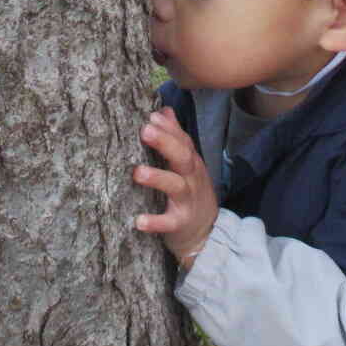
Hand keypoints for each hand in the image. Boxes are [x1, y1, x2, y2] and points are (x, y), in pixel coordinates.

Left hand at [134, 108, 218, 268]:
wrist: (208, 235)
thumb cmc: (190, 194)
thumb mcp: (187, 166)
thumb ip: (176, 139)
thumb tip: (164, 110)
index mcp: (191, 163)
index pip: (183, 141)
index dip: (169, 128)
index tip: (151, 116)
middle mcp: (191, 178)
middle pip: (183, 157)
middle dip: (165, 143)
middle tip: (145, 130)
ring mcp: (187, 201)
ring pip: (176, 186)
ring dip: (158, 178)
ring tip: (137, 172)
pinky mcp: (180, 223)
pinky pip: (168, 222)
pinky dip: (155, 222)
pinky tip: (138, 221)